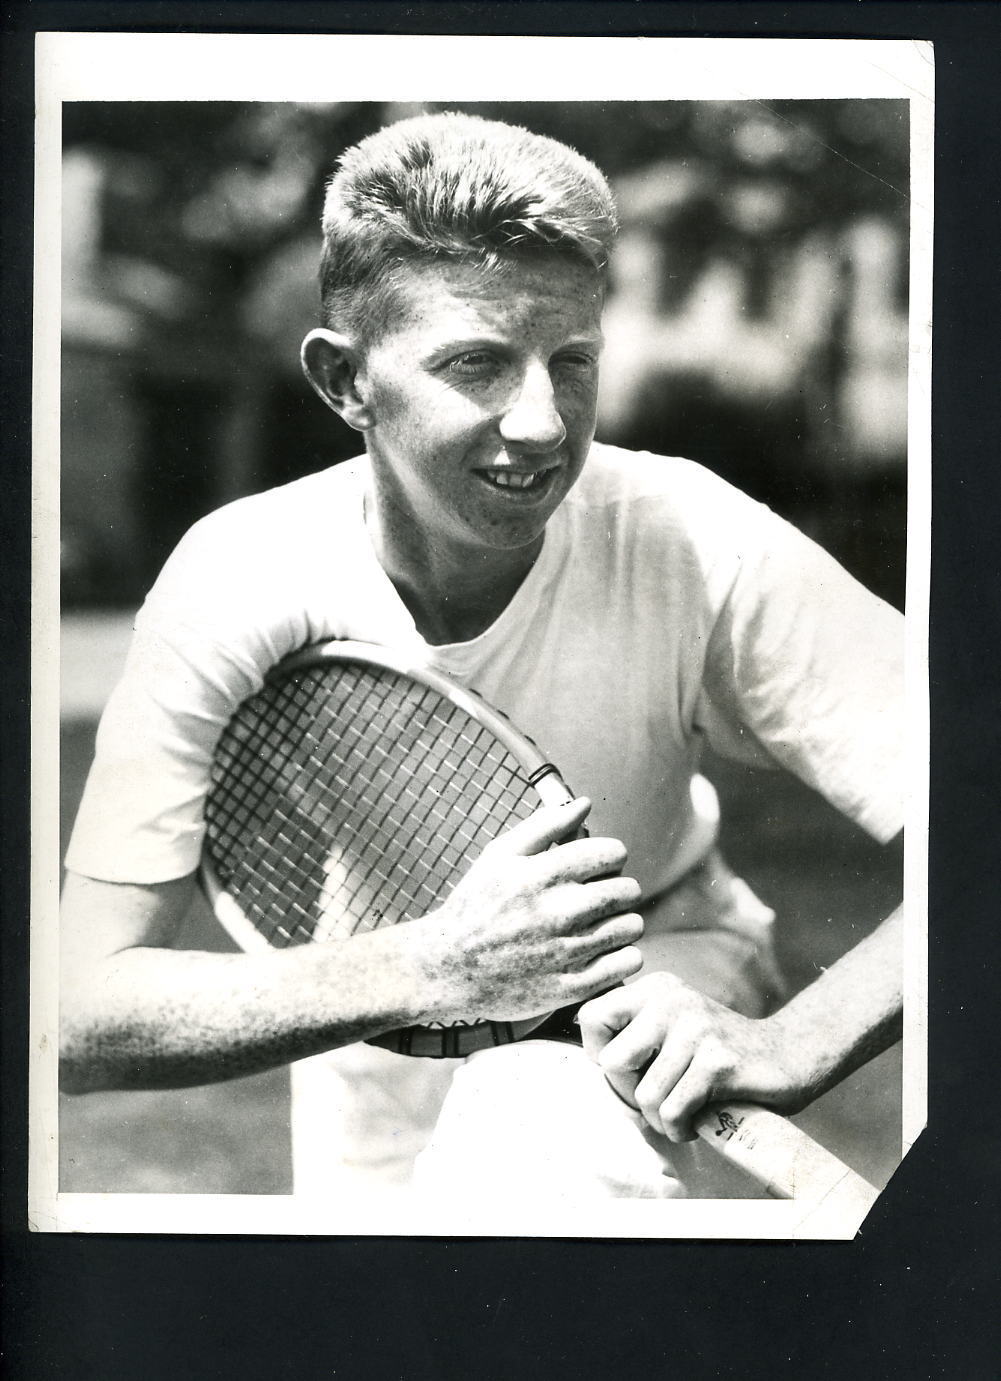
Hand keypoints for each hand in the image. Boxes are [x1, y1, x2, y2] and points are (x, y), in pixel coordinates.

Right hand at [407, 797, 643, 1024]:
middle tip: (599, 898)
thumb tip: (584, 803)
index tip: (597, 868)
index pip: (612, 854)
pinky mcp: (572, 987)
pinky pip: (628, 963)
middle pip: (628, 890)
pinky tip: (602, 952)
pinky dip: (623, 955)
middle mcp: (558, 912)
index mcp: (542, 875)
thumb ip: (545, 825)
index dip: (610, 858)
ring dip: (622, 923)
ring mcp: (566, 952)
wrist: (448, 967)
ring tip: (600, 925)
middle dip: (618, 889)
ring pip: (632, 926)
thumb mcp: (499, 856)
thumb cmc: (476, 906)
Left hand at [578, 972, 813, 1141]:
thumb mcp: (671, 1028)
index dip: (601, 1056)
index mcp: (655, 988)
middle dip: (630, 1094)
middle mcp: (672, 1000)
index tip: (630, 1071)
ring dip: (660, 1119)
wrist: (788, 1056)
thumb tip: (589, 1059)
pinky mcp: (718, 1061)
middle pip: (611, 1062)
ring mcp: (696, 1028)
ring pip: (645, 1096)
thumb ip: (632, 1034)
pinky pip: (673, 1111)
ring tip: (680, 1112)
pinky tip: (696, 1121)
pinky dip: (680, 1128)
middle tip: (658, 1098)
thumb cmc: (716, 1054)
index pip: (591, 1018)